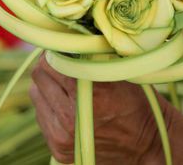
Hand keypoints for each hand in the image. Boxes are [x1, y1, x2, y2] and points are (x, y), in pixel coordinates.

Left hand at [30, 55, 169, 163]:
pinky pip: (40, 115)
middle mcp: (71, 118)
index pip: (53, 62)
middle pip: (39, 76)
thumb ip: (92, 57)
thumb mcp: (120, 73)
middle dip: (49, 65)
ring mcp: (62, 136)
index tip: (63, 47)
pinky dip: (50, 105)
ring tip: (66, 84)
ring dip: (48, 86)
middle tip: (62, 61)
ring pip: (36, 95)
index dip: (56, 51)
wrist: (146, 142)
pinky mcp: (58, 148)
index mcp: (89, 95)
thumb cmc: (137, 101)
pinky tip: (68, 103)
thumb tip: (70, 34)